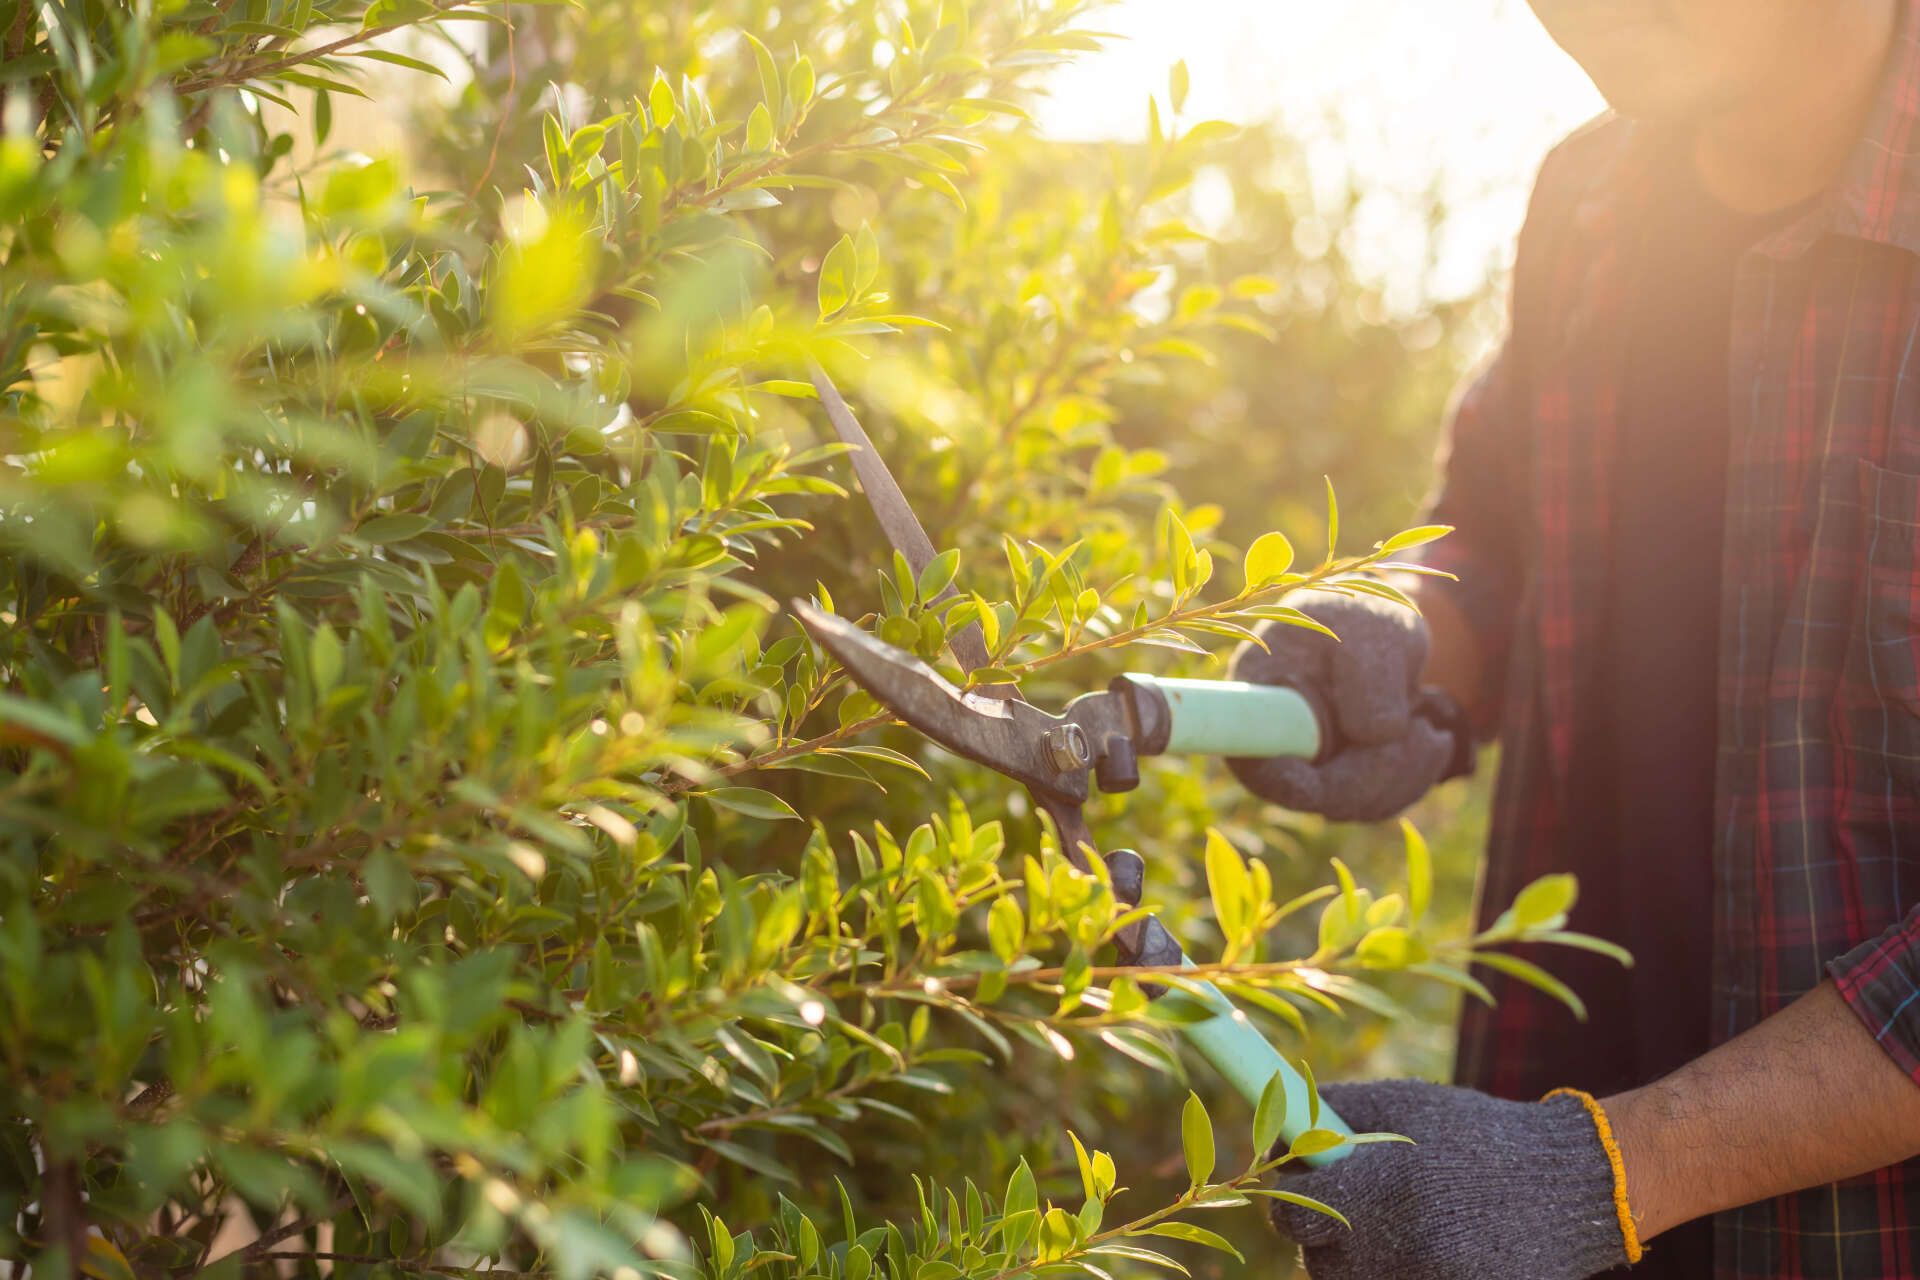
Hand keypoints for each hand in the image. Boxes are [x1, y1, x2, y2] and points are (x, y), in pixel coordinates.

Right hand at [1227, 591, 1456, 819]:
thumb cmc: (1365, 618)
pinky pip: (1373, 804)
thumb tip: (1373, 736)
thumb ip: (1368, 676)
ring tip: (1431, 729)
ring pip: (1349, 804)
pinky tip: (1431, 743)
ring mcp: (1306, 766)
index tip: (1310, 784)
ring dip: (1400, 777)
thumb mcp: (1370, 630)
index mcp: (1257, 695)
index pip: (1250, 753)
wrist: (1383, 631)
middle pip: (1310, 792)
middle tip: (1423, 732)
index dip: (1276, 778)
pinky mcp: (1339, 781)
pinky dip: (1410, 781)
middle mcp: (1274, 740)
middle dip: (1371, 773)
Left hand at [1269, 1081, 1635, 1279]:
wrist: (1570, 1183)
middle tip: (1353, 1209)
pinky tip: (1428, 1245)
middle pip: (1318, 1263)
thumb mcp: (1405, 1103)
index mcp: (1382, 1185)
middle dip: (1323, 1237)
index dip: (1289, 1203)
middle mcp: (1401, 1241)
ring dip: (1358, 1260)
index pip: (1292, 1218)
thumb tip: (1276, 1121)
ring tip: (1393, 1226)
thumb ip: (1334, 1107)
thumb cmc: (1476, 1134)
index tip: (1303, 1189)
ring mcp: (1430, 1279)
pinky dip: (1399, 1273)